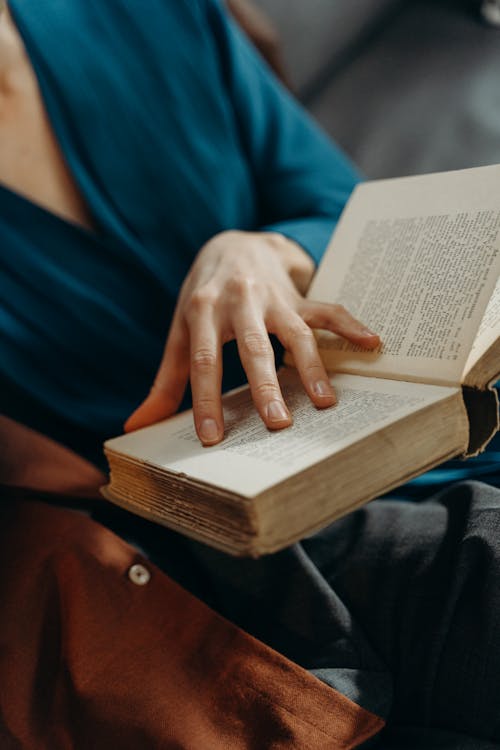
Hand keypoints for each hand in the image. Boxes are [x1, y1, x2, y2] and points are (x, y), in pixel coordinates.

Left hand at [125, 231, 379, 444]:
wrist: (233, 244)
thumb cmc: (202, 297)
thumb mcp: (179, 332)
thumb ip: (165, 381)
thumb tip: (136, 427)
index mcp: (202, 311)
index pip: (204, 361)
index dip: (206, 399)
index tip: (212, 437)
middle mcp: (239, 301)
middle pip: (254, 346)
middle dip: (266, 384)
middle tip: (277, 424)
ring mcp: (274, 298)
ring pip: (296, 331)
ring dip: (312, 365)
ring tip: (326, 402)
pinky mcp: (300, 296)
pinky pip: (329, 310)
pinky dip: (351, 325)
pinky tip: (373, 343)